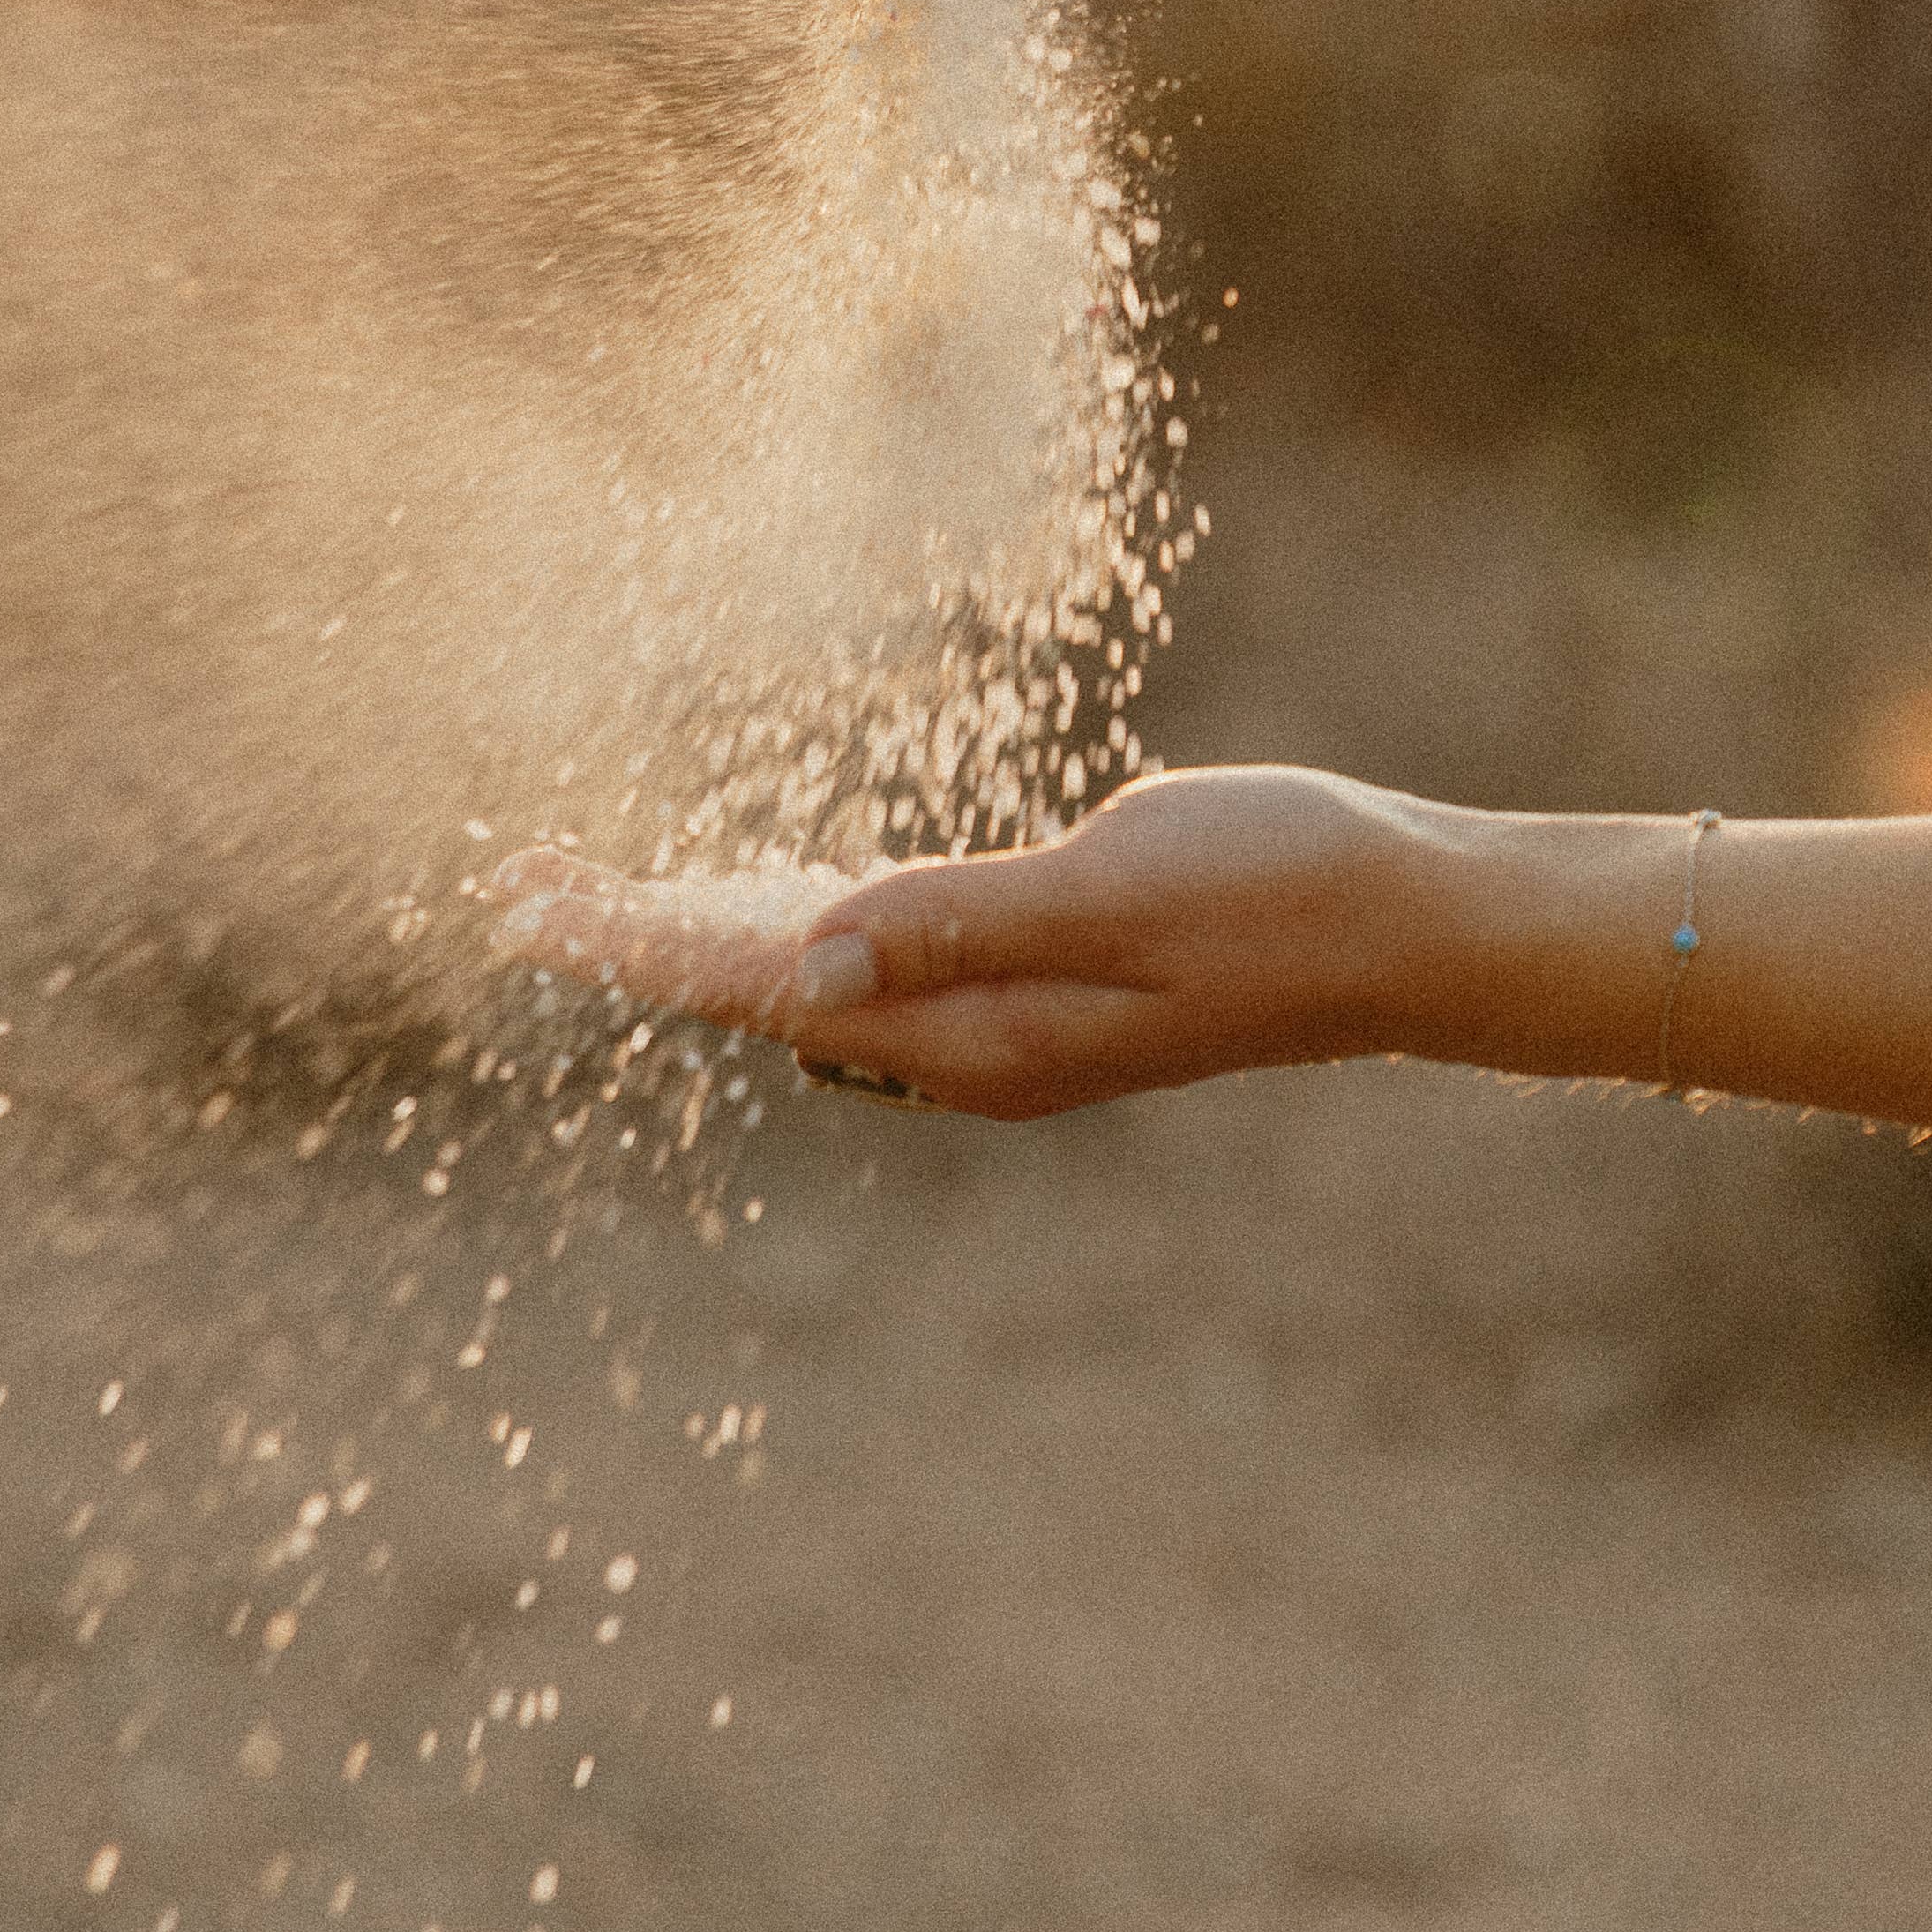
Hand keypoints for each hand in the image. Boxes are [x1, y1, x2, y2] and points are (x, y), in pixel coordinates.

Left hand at [489, 766, 1466, 1118]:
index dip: (638, 945)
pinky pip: (887, 953)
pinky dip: (803, 917)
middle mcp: (973, 1041)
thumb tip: (804, 960)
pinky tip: (773, 892)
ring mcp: (1010, 1014)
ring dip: (711, 926)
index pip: (761, 988)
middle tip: (517, 891)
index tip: (527, 910)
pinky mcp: (1046, 974)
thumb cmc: (1283, 893)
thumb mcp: (1116, 892)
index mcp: (976, 1030)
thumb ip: (960, 921)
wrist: (1413, 928)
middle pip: (764, 990)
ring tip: (605, 894)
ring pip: (819, 973)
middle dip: (642, 939)